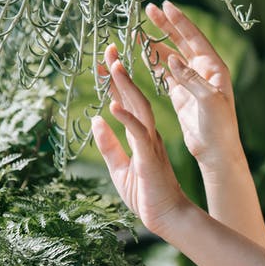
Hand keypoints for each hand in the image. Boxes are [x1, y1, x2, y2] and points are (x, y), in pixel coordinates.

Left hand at [92, 44, 190, 235]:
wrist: (168, 216)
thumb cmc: (147, 195)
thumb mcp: (120, 167)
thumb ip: (109, 144)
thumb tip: (96, 120)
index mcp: (142, 134)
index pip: (126, 101)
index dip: (115, 81)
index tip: (104, 62)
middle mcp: (148, 133)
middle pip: (134, 95)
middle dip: (120, 73)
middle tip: (109, 49)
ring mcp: (150, 143)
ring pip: (139, 107)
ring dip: (125, 86)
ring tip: (114, 66)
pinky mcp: (149, 156)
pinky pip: (137, 133)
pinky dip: (125, 118)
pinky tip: (113, 106)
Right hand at [141, 1, 243, 172]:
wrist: (216, 151)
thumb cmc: (218, 126)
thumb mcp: (207, 100)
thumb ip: (190, 78)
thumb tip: (173, 57)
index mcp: (214, 67)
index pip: (195, 38)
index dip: (179, 21)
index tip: (165, 5)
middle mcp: (204, 70)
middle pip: (183, 41)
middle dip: (166, 24)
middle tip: (148, 9)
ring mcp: (192, 81)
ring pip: (172, 55)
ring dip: (157, 42)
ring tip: (139, 31)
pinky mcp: (182, 94)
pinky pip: (166, 73)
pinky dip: (155, 62)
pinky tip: (143, 54)